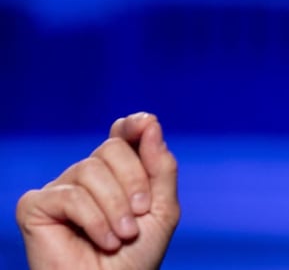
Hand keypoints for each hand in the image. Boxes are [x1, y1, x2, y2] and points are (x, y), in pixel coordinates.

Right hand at [16, 112, 179, 269]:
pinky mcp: (36, 206)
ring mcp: (61, 188)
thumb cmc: (136, 256)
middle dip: (134, 180)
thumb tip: (150, 122)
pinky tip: (103, 240)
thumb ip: (161, 167)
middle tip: (140, 214)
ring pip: (90, 169)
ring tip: (123, 236)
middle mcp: (87, 175)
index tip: (145, 123)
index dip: (133, 125)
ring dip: (115, 206)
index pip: (122, 135)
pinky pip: (69, 195)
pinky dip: (93, 219)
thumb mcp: (162, 208)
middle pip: (111, 148)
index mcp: (118, 172)